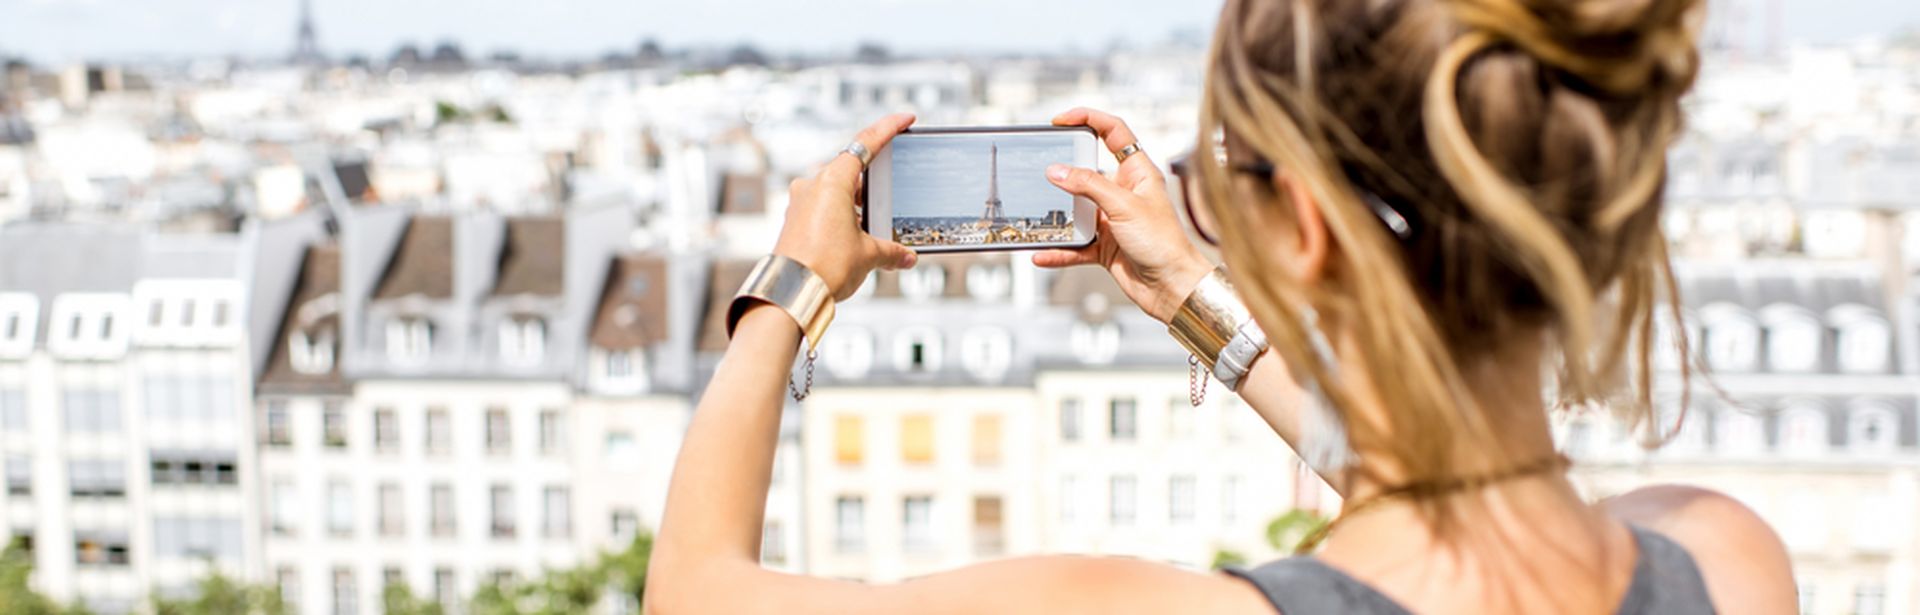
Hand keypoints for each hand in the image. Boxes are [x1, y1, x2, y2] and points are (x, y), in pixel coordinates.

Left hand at [774, 113, 919, 300]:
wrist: (791, 293)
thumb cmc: (824, 267)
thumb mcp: (868, 255)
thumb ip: (891, 251)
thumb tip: (905, 257)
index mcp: (832, 181)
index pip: (865, 144)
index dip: (888, 128)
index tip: (905, 119)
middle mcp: (812, 186)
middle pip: (849, 168)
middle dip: (873, 178)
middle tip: (892, 186)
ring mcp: (800, 202)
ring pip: (835, 190)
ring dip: (856, 202)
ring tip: (874, 223)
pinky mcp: (794, 220)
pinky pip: (822, 207)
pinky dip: (841, 215)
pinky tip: (854, 235)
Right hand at [1035, 108, 1213, 322]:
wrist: (1172, 288)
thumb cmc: (1164, 243)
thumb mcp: (1124, 206)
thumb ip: (1089, 186)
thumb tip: (1057, 170)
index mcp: (1137, 172)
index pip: (1113, 132)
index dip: (1089, 119)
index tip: (1061, 120)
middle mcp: (1124, 192)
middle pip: (1087, 170)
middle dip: (1064, 170)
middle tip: (1041, 167)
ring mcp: (1112, 219)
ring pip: (1076, 210)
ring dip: (1058, 215)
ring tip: (1037, 215)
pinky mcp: (1105, 245)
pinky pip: (1074, 245)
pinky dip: (1059, 251)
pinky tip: (1043, 254)